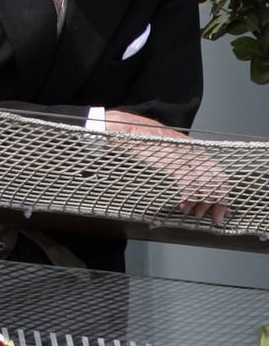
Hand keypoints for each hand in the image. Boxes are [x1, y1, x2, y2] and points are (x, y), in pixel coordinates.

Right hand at [105, 110, 228, 225]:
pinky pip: (188, 182)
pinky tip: (184, 205)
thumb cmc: (139, 140)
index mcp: (192, 148)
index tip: (220, 209)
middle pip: (216, 178)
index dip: (222, 192)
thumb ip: (178, 163)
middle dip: (219, 201)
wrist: (123, 128)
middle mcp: (192, 151)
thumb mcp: (165, 151)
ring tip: (195, 213)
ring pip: (206, 182)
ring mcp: (183, 155)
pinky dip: (190, 197)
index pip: (217, 171)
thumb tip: (187, 184)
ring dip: (204, 202)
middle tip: (214, 217)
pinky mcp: (171, 161)